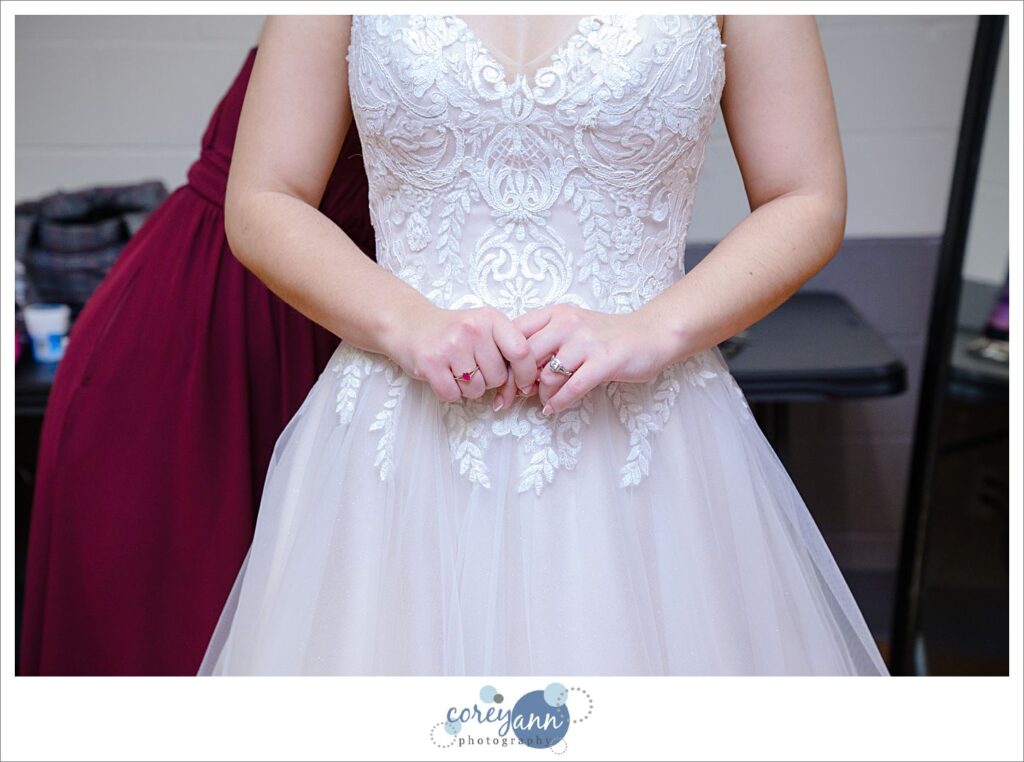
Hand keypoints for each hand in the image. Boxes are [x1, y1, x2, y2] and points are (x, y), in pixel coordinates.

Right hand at [384, 304, 538, 406]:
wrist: (411, 326)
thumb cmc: (455, 332)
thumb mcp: (484, 328)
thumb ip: (507, 348)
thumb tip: (528, 385)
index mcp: (491, 319)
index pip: (521, 351)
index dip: (526, 373)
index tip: (522, 383)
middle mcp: (472, 329)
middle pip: (498, 377)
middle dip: (489, 380)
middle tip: (473, 367)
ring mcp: (450, 346)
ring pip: (477, 390)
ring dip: (469, 388)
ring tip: (456, 369)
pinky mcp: (430, 363)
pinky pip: (453, 395)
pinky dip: (451, 393)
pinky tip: (444, 376)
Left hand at [512, 303, 675, 414]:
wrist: (649, 335)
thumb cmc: (605, 337)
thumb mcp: (570, 329)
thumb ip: (544, 344)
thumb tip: (515, 374)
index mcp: (555, 314)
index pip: (515, 333)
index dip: (503, 359)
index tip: (499, 380)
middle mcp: (568, 324)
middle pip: (526, 356)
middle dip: (517, 381)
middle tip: (514, 397)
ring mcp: (587, 342)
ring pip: (548, 375)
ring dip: (542, 394)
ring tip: (546, 400)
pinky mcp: (604, 362)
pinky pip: (573, 387)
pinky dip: (559, 402)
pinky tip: (554, 409)